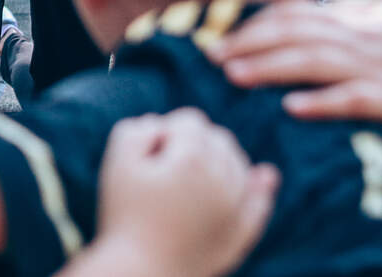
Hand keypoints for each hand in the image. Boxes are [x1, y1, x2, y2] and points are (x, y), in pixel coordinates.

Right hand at [90, 109, 278, 276]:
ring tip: (189, 178)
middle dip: (196, 142)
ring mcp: (236, 209)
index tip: (149, 155)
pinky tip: (264, 176)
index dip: (167, 130)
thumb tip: (160, 123)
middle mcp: (222, 180)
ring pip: (240, 164)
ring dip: (221, 160)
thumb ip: (138, 129)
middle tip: (166, 167)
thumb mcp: (118, 162)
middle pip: (220, 138)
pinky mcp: (241, 233)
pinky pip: (261, 201)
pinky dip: (261, 187)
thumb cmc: (125, 216)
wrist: (141, 272)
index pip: (191, 120)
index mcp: (192, 159)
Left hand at [209, 0, 381, 126]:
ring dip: (270, 67)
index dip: (252, 24)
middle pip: (294, 32)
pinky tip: (293, 107)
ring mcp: (376, 66)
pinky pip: (355, 98)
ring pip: (314, 60)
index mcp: (353, 17)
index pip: (292, 13)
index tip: (218, 36)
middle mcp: (359, 36)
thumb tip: (293, 17)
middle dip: (247, 42)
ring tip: (233, 75)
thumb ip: (341, 17)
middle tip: (209, 55)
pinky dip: (323, 101)